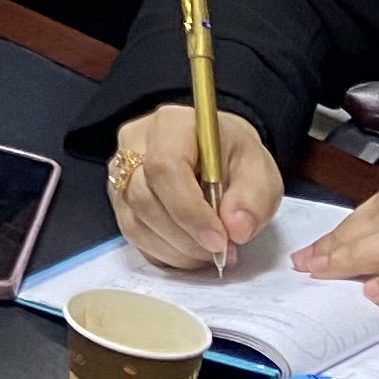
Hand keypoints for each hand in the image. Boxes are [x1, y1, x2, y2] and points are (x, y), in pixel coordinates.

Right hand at [106, 104, 286, 269]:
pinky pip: (133, 236)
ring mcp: (119, 172)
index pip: (164, 168)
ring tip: (210, 253)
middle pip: (144, 198)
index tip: (219, 241)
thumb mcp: (260, 170)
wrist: (215, 155)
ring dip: (176, 250)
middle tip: (221, 252)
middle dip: (185, 236)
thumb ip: (253, 197)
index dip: (189, 211)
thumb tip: (236, 229)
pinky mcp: (118, 200)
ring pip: (135, 222)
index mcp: (171, 124)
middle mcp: (134, 143)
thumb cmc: (234, 158)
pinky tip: (191, 252)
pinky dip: (165, 254)